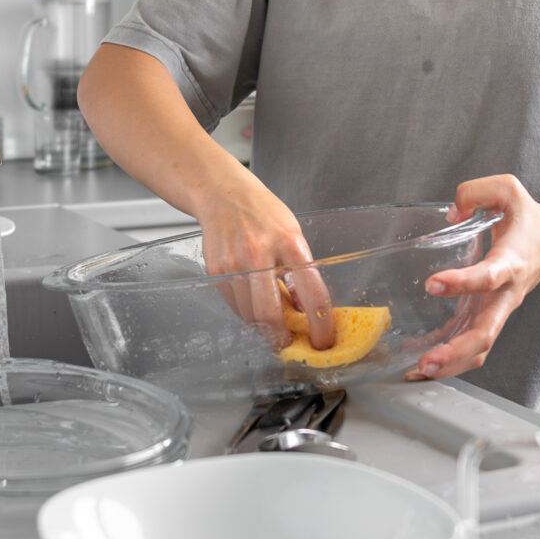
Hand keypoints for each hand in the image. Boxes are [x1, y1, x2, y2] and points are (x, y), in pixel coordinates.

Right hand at [197, 184, 333, 349]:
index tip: (323, 340)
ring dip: (262, 328)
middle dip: (282, 339)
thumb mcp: (293, 233)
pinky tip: (252, 305)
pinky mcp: (216, 270)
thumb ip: (301, 269)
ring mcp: (234, 263)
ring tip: (270, 326)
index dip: (321, 325)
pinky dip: (245, 313)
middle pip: (271, 314)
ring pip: (249, 315)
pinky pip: (233, 306)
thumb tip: (306, 308)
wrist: (223, 194)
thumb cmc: (262, 212)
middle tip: (289, 344)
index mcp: (290, 243)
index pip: (313, 294)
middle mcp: (260, 253)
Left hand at [409, 174, 539, 380]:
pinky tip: (422, 367)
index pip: (488, 277)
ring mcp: (500, 310)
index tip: (433, 284)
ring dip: (452, 364)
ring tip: (420, 371)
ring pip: (482, 347)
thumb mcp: (507, 189)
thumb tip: (451, 214)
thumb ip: (476, 192)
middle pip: (487, 332)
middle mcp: (506, 293)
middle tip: (427, 360)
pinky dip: (451, 361)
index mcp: (511, 262)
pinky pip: (474, 346)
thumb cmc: (529, 219)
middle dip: (456, 350)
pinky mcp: (490, 317)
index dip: (462, 283)